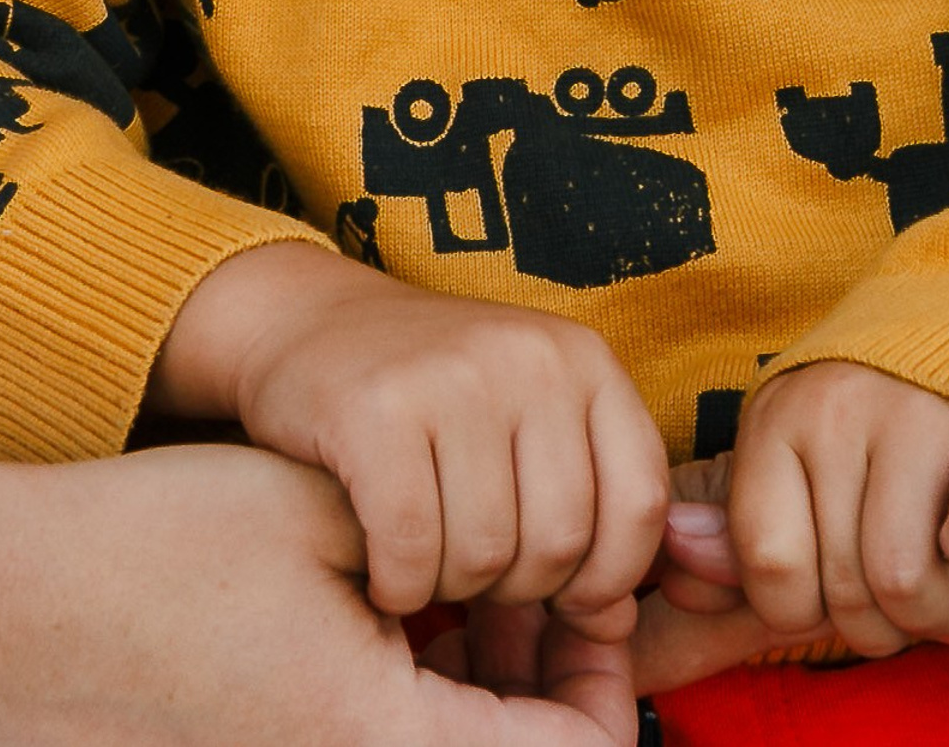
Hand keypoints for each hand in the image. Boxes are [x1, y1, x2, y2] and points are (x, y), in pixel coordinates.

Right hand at [0, 340, 636, 746]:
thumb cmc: (155, 547)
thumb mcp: (320, 506)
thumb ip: (438, 534)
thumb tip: (535, 546)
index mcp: (380, 741)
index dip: (604, 679)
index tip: (593, 592)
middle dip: (544, 685)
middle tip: (535, 586)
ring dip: (478, 689)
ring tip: (463, 583)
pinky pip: (387, 736)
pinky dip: (415, 690)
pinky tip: (392, 603)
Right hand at [152, 242, 669, 634]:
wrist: (308, 321)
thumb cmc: (432, 396)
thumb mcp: (526, 428)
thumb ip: (586, 514)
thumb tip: (616, 628)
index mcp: (583, 358)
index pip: (641, 501)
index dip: (608, 575)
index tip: (561, 595)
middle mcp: (529, 356)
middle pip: (562, 541)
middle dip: (517, 589)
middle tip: (472, 571)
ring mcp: (453, 376)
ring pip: (487, 556)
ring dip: (451, 590)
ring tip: (426, 560)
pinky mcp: (376, 408)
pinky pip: (411, 548)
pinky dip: (398, 584)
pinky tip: (383, 571)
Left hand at [719, 363, 948, 656]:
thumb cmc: (866, 446)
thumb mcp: (790, 483)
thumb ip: (732, 540)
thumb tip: (673, 550)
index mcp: (774, 416)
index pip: (769, 564)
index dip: (801, 608)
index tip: (828, 588)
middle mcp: (836, 401)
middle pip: (842, 585)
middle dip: (874, 622)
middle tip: (894, 588)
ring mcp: (916, 408)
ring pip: (902, 578)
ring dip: (932, 609)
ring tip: (939, 577)